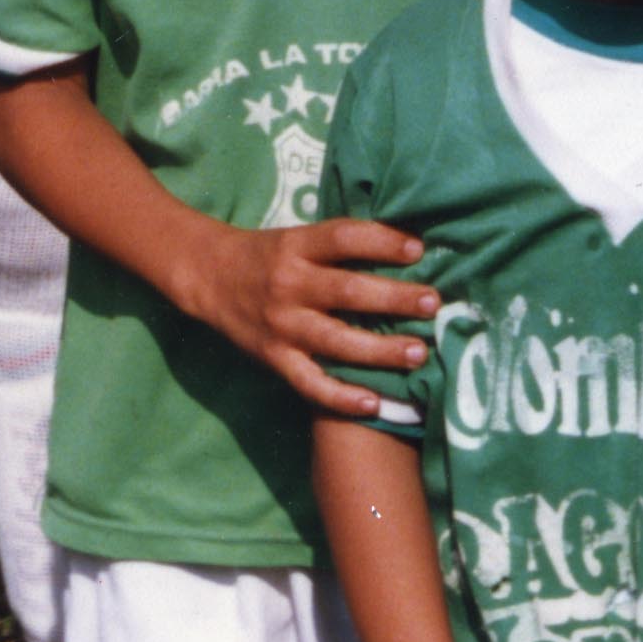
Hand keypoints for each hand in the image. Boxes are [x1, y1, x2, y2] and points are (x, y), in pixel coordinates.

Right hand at [186, 218, 435, 413]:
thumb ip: (338, 248)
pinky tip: (375, 403)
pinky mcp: (275, 358)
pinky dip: (342, 397)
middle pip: (348, 291)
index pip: (343, 238)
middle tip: (433, 303)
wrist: (209, 277)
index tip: (418, 248)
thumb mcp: (296, 239)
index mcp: (296, 246)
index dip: (382, 241)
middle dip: (395, 298)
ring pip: (337, 341)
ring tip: (419, 352)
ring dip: (381, 350)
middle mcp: (289, 283)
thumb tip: (404, 248)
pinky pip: (311, 384)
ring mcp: (281, 325)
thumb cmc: (267, 256)